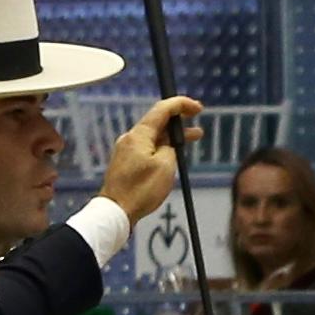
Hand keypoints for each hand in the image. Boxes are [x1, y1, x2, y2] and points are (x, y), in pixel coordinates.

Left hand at [96, 95, 203, 221]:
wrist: (117, 210)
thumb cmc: (141, 189)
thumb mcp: (166, 167)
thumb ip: (171, 149)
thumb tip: (169, 146)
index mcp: (139, 135)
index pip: (162, 110)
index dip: (181, 104)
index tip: (197, 107)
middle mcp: (131, 138)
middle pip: (158, 121)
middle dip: (179, 119)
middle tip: (197, 116)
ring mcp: (127, 150)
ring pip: (154, 135)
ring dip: (174, 134)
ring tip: (195, 136)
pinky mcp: (127, 161)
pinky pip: (148, 147)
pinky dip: (164, 145)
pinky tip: (174, 152)